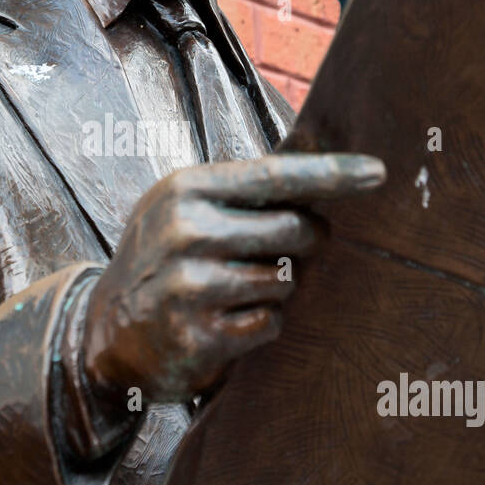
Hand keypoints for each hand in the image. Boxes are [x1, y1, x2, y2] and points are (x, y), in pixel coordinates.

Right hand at [82, 152, 384, 404]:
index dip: (332, 174)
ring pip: (285, 280)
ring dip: (277, 288)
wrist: (106, 331)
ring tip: (237, 291)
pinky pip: (270, 322)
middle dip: (306, 243)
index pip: (275, 176)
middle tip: (288, 251)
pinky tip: (229, 322)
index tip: (378, 173)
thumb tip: (319, 151)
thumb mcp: (187, 207)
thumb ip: (245, 188)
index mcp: (186, 189)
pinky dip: (263, 323)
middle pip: (294, 230)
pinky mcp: (198, 334)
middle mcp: (185, 230)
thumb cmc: (164, 258)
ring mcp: (189, 284)